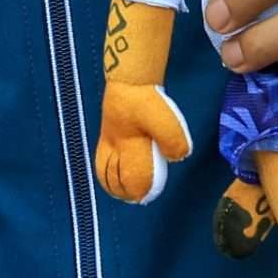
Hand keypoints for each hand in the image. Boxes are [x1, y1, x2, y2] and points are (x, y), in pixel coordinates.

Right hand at [93, 82, 189, 203]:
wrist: (128, 79)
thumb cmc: (146, 101)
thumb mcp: (166, 121)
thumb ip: (173, 143)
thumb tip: (175, 159)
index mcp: (128, 147)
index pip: (130, 177)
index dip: (137, 190)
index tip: (142, 198)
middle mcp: (114, 146)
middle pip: (113, 176)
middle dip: (122, 190)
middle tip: (132, 197)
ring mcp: (107, 138)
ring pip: (104, 167)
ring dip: (111, 181)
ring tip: (120, 189)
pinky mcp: (106, 130)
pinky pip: (102, 156)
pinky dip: (105, 168)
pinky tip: (113, 167)